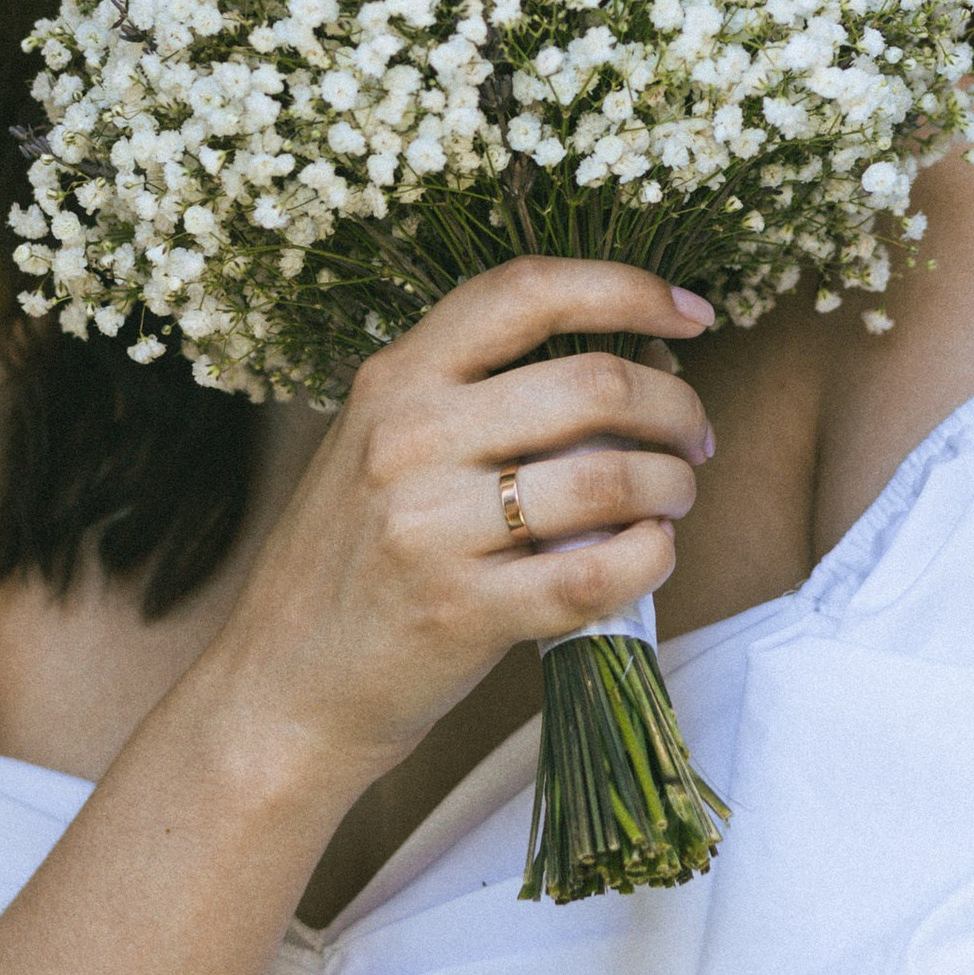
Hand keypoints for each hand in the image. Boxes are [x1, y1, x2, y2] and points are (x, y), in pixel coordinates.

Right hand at [201, 259, 716, 786]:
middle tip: (694, 438)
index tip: (692, 314)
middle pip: (592, 382)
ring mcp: (429, 526)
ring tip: (675, 499)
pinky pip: (594, 574)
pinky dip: (650, 559)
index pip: (526, 290)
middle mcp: (407, 438)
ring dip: (673, 485)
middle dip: (675, 406)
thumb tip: (641, 359)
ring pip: (608, 478)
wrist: (279, 686)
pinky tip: (650, 555)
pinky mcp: (460, 613)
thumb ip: (482, 400)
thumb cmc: (353, 560)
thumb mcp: (384, 447)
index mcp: (395, 379)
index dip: (628, 288)